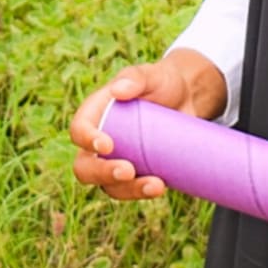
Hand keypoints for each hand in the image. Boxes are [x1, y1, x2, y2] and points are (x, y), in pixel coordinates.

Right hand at [69, 50, 227, 200]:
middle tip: (128, 170)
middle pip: (85, 167)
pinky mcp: (136, 173)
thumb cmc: (162, 82)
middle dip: (103, 174)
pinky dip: (143, 192)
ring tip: (156, 186)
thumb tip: (119, 90)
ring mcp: (116, 161)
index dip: (87, 140)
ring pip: (109, 186)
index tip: (108, 145)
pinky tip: (162, 186)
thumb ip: (136, 77)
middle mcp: (99, 143)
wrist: (187, 98)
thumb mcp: (152, 74)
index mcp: (96, 114)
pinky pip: (132, 190)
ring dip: (129, 190)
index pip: (79, 130)